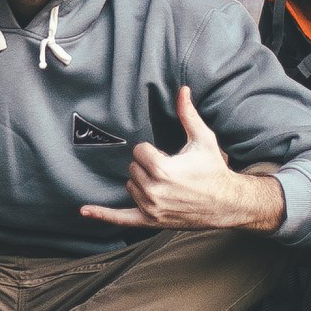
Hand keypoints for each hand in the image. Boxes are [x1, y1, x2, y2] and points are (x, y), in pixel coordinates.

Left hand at [79, 88, 284, 232]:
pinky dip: (103, 215)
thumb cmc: (214, 169)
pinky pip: (121, 219)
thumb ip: (188, 114)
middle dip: (148, 165)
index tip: (167, 156)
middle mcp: (154, 191)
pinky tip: (84, 211)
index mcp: (163, 170)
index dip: (152, 150)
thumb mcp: (203, 139)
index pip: (138, 151)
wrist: (226, 203)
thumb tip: (182, 89)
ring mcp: (151, 209)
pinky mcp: (151, 221)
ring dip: (141, 181)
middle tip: (170, 170)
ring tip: (166, 183)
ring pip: (130, 186)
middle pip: (132, 168)